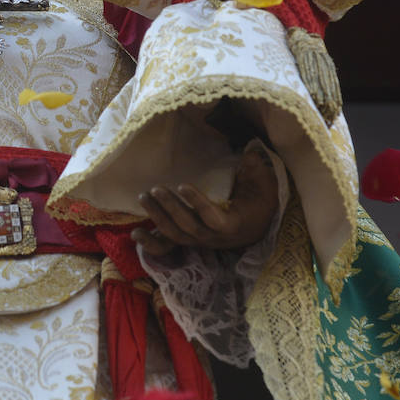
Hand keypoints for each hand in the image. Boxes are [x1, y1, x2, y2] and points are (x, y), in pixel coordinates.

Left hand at [133, 147, 279, 255]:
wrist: (255, 225)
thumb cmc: (258, 201)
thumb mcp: (264, 185)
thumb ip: (257, 169)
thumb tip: (250, 152)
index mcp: (233, 224)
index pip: (214, 219)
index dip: (198, 204)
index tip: (183, 185)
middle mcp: (214, 238)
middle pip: (189, 227)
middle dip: (171, 208)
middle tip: (156, 189)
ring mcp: (200, 240)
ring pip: (176, 234)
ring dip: (159, 217)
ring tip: (145, 197)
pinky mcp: (189, 239)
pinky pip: (169, 246)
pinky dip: (152, 244)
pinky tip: (136, 234)